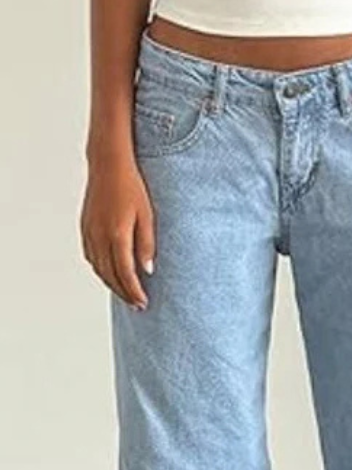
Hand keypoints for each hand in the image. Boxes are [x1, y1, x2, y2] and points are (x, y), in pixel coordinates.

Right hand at [79, 155, 154, 309]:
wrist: (108, 165)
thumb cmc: (132, 187)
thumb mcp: (147, 215)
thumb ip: (147, 244)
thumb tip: (147, 270)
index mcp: (117, 235)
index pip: (125, 273)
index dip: (134, 291)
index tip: (143, 303)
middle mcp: (100, 237)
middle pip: (110, 275)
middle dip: (124, 293)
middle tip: (138, 305)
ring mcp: (90, 233)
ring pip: (99, 269)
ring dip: (112, 284)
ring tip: (126, 294)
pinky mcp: (85, 228)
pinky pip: (91, 257)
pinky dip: (101, 270)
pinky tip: (110, 274)